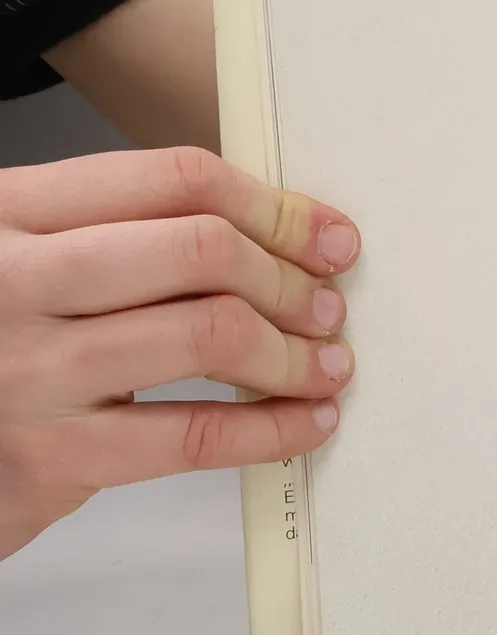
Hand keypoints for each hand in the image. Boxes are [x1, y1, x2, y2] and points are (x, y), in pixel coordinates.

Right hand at [0, 147, 357, 561]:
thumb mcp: (30, 260)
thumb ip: (123, 236)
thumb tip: (278, 239)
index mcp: (11, 209)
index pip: (175, 178)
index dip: (273, 206)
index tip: (326, 234)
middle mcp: (13, 278)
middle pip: (201, 248)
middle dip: (287, 277)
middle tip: (326, 305)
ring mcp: (29, 368)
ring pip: (208, 333)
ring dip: (292, 352)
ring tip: (325, 364)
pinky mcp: (47, 456)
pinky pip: (193, 434)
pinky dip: (270, 428)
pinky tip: (303, 422)